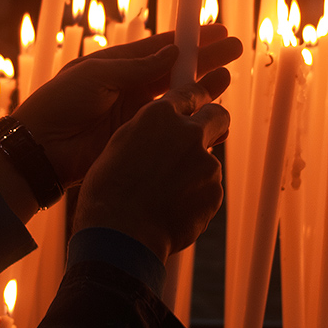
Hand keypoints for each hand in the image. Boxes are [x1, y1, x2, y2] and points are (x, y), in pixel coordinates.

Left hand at [15, 25, 240, 187]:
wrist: (39, 149)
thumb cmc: (59, 103)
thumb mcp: (96, 75)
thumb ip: (137, 67)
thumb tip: (173, 52)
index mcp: (117, 65)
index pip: (161, 48)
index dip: (190, 39)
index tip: (217, 31)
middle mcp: (130, 87)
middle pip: (176, 71)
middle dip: (206, 60)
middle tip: (236, 50)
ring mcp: (135, 114)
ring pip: (178, 99)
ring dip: (203, 89)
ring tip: (228, 80)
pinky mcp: (138, 139)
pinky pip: (170, 127)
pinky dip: (190, 120)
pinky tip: (210, 115)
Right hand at [72, 82, 229, 264]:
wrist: (121, 235)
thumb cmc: (109, 190)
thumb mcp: (120, 145)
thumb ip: (149, 130)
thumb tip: (163, 128)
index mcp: (160, 115)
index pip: (190, 92)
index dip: (197, 96)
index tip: (201, 99)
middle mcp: (188, 132)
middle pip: (218, 115)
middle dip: (214, 122)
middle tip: (203, 135)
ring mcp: (206, 162)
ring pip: (209, 159)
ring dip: (196, 170)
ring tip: (167, 193)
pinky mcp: (215, 190)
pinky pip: (209, 188)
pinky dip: (196, 196)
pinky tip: (173, 209)